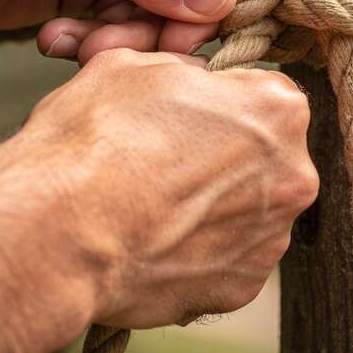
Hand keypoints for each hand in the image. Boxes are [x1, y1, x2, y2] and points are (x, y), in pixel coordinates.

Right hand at [0, 49, 316, 343]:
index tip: (184, 115)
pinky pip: (227, 261)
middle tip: (164, 162)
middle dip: (224, 157)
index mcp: (279, 109)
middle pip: (264, 158)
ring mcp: (270, 238)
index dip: (220, 102)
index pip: (264, 95)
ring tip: (153, 207)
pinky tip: (155, 243)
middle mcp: (293, 175)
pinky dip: (198, 254)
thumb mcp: (135, 64)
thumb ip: (184, 70)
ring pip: (248, 212)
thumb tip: (192, 80)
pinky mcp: (243, 288)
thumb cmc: (94, 140)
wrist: (59, 231)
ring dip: (213, 208)